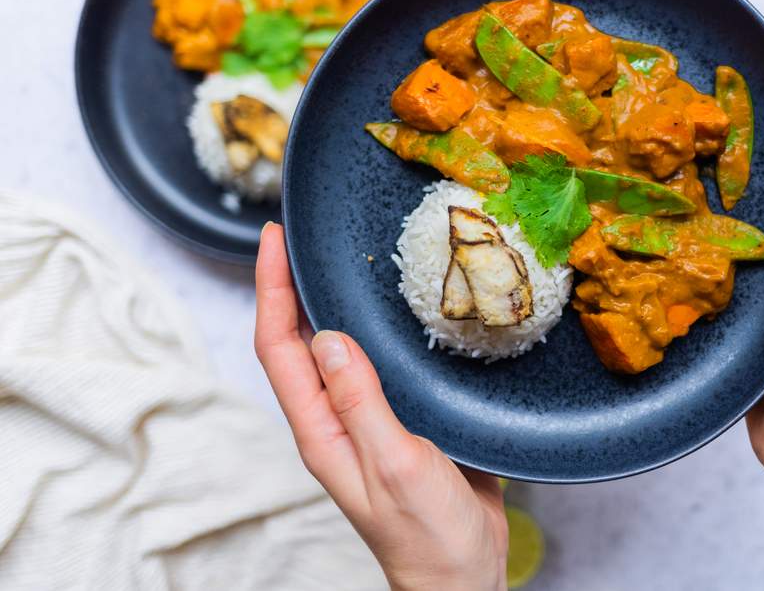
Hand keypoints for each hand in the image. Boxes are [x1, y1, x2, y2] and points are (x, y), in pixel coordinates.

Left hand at [254, 223, 507, 590]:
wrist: (463, 573)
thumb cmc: (427, 535)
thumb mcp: (395, 465)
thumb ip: (362, 404)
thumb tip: (329, 340)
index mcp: (323, 431)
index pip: (280, 349)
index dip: (271, 291)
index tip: (272, 242)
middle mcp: (336, 419)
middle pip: (297, 342)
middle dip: (288, 287)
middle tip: (296, 236)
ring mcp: (366, 419)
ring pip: (335, 350)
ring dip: (327, 303)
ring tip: (333, 259)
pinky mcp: (400, 419)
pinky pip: (376, 364)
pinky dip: (374, 329)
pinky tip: (393, 311)